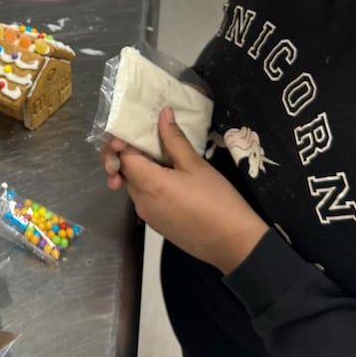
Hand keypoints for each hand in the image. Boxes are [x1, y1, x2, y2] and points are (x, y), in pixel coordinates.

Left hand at [101, 107, 268, 273]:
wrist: (233, 242)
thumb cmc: (216, 200)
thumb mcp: (196, 165)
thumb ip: (174, 139)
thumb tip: (163, 113)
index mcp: (148, 184)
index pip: (122, 157)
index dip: (126, 142)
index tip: (140, 132)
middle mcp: (140, 202)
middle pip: (125, 172)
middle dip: (131, 155)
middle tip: (152, 141)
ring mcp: (147, 216)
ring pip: (134, 186)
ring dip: (142, 170)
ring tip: (164, 157)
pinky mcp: (157, 225)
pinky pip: (145, 199)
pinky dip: (150, 185)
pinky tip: (170, 178)